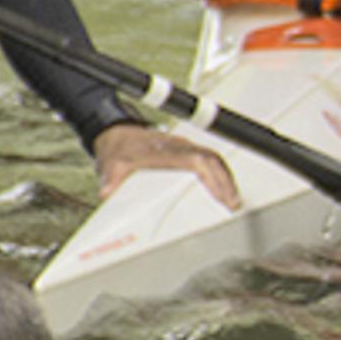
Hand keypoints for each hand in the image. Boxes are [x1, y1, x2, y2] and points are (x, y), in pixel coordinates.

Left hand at [92, 121, 241, 208]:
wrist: (116, 134)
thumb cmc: (118, 149)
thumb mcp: (112, 164)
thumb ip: (111, 178)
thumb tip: (107, 192)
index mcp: (165, 149)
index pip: (197, 160)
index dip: (213, 177)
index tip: (221, 194)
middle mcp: (179, 146)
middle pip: (212, 160)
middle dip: (226, 182)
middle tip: (232, 205)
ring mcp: (184, 148)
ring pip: (214, 160)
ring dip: (226, 179)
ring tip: (233, 202)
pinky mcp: (186, 152)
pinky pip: (210, 160)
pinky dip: (220, 175)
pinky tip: (223, 190)